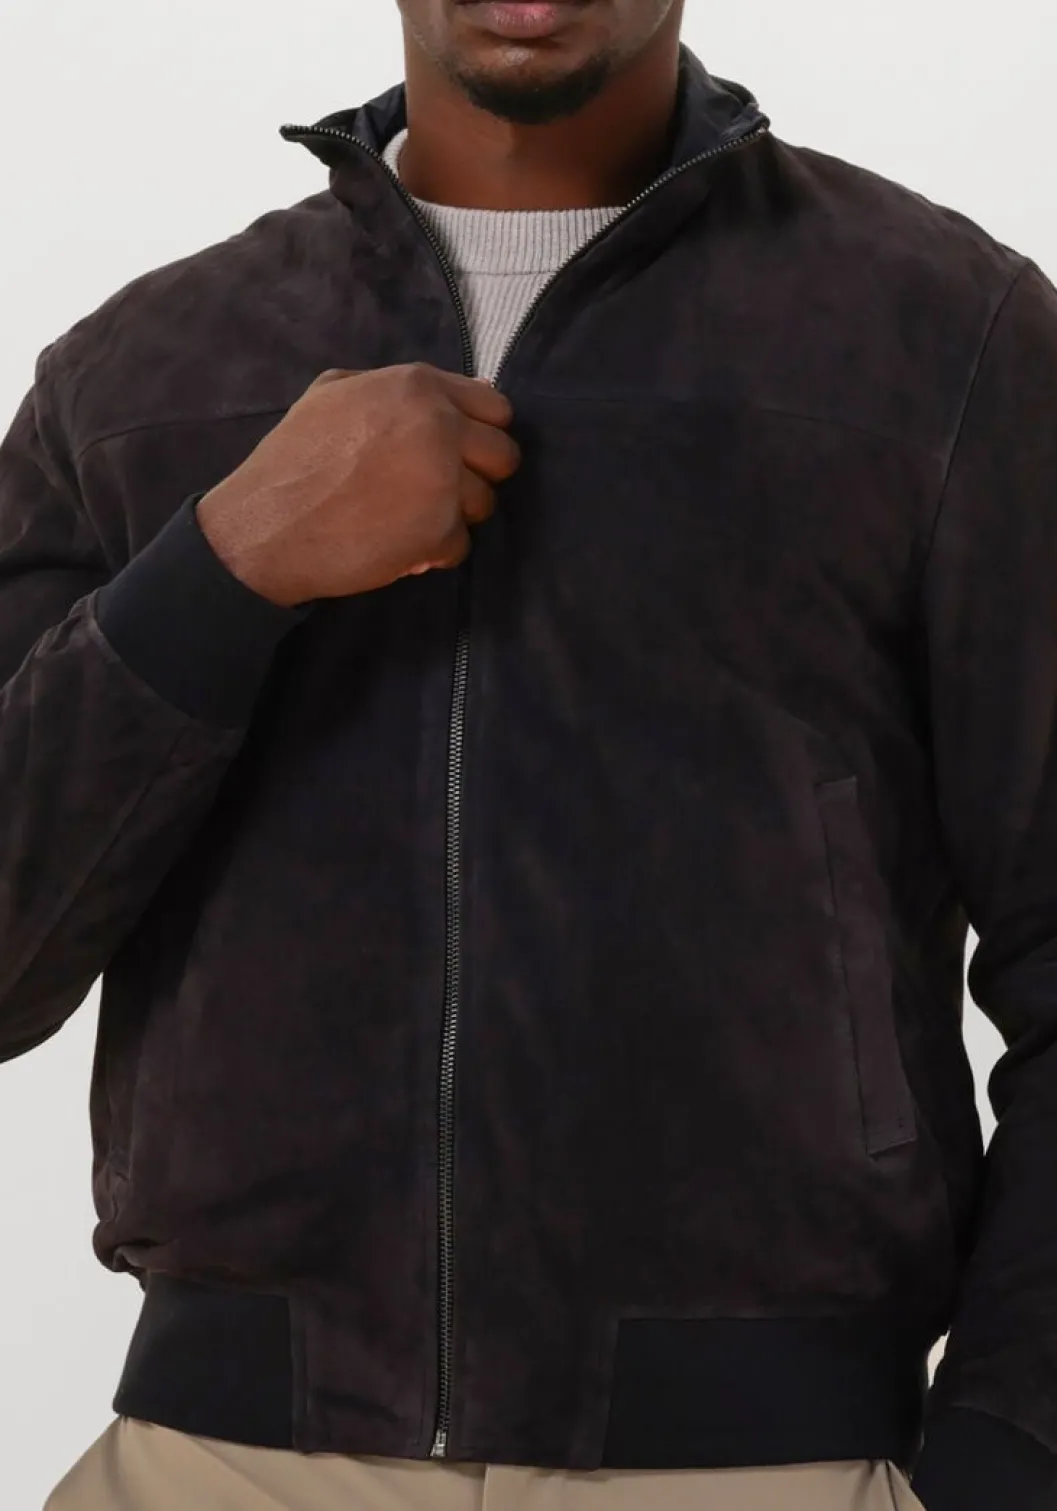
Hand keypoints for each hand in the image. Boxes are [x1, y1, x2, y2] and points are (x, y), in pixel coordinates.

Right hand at [195, 363, 519, 605]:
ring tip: (408, 518)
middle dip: (477, 476)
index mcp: (417, 387)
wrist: (266, 526)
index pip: (496, 408)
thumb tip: (460, 389)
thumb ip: (396, 386)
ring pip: (486, 503)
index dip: (480, 434)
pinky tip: (398, 544)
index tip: (458, 453)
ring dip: (454, 516)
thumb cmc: (294, 458)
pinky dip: (434, 551)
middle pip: (504, 456)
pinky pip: (461, 545)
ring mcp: (442, 480)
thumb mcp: (333, 392)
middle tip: (437, 491)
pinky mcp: (438, 530)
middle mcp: (439, 426)